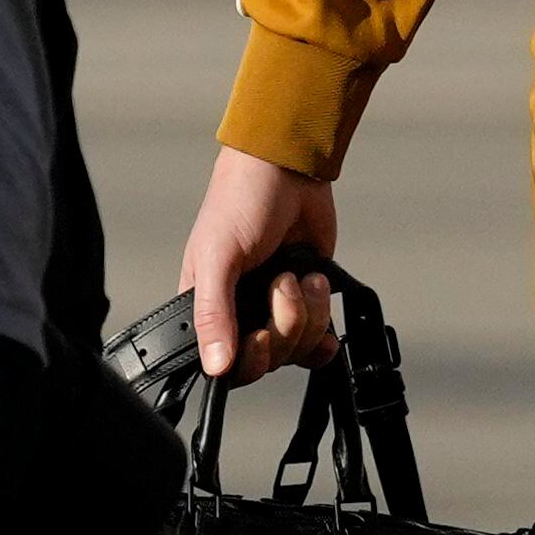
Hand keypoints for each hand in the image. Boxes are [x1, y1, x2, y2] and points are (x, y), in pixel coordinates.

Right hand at [179, 145, 338, 380]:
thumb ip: (214, 313)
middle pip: (269, 360)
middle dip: (285, 326)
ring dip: (309, 311)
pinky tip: (320, 295)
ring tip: (302, 274)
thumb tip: (215, 366)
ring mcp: (277, 308)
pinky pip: (320, 337)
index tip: (260, 337)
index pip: (225, 366)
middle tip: (283, 284)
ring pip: (298, 348)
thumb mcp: (217, 257)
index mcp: (209, 309)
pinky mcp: (308, 298)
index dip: (248, 361)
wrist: (289, 169)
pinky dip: (325, 323)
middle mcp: (242, 314)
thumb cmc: (240, 202)